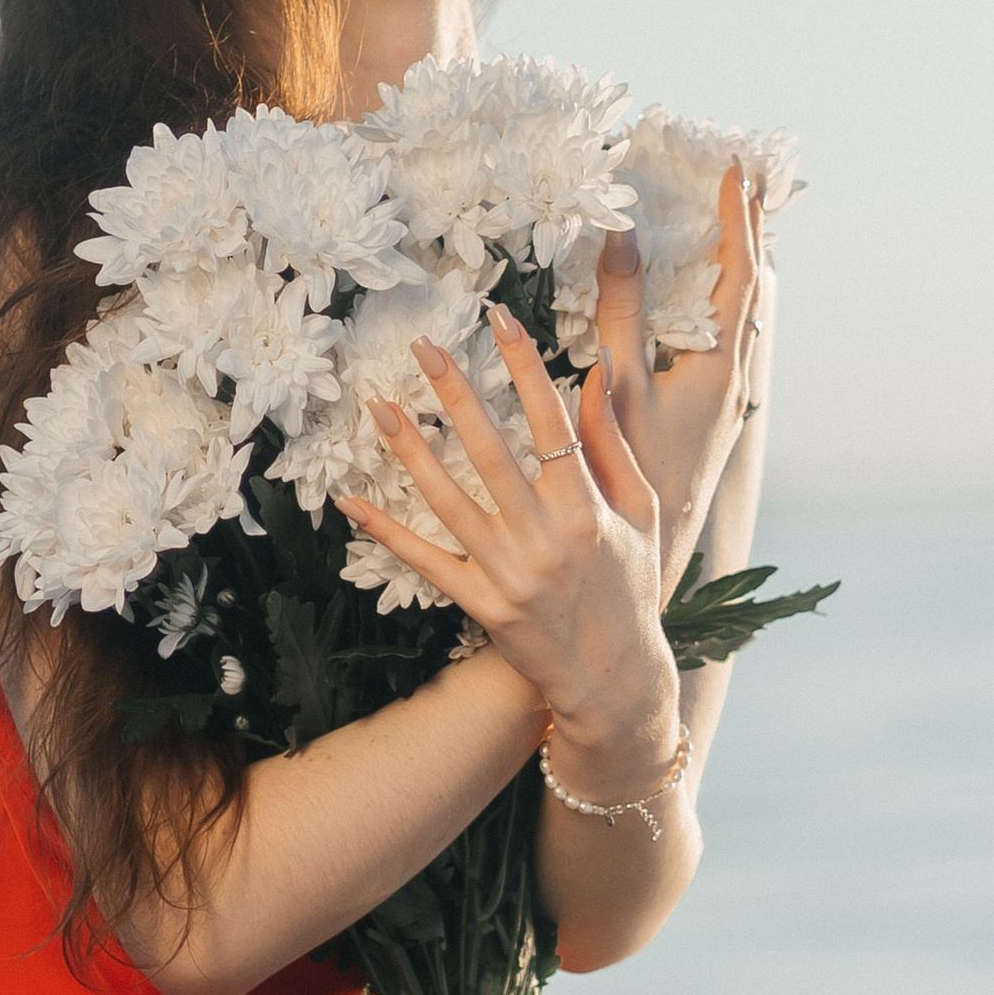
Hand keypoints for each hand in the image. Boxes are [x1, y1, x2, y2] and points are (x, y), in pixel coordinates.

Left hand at [342, 305, 682, 785]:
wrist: (615, 676)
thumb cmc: (633, 585)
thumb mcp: (642, 512)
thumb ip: (614, 444)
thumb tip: (597, 373)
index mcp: (587, 507)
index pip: (552, 420)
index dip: (524, 365)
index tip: (500, 318)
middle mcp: (545, 536)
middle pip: (491, 450)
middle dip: (456, 393)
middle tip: (423, 346)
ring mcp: (508, 572)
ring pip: (448, 500)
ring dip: (411, 450)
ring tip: (379, 405)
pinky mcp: (481, 603)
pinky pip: (425, 561)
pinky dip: (386, 532)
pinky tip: (351, 501)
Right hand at [586, 159, 771, 597]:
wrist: (655, 549)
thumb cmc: (635, 473)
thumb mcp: (620, 384)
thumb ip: (621, 308)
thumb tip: (623, 235)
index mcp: (722, 367)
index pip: (740, 275)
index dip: (738, 221)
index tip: (737, 172)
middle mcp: (735, 379)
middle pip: (751, 290)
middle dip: (746, 235)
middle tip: (745, 185)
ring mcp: (727, 398)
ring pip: (742, 317)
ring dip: (736, 269)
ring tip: (730, 229)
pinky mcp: (712, 413)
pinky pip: (725, 340)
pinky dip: (719, 304)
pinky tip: (701, 304)